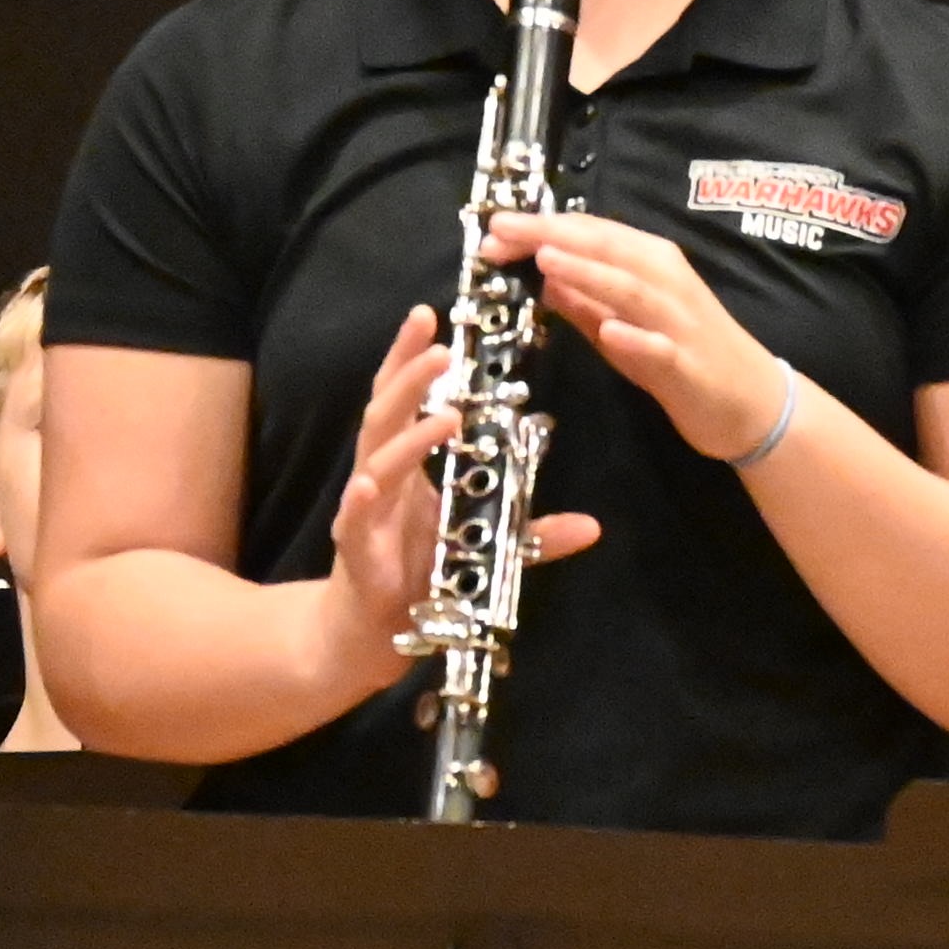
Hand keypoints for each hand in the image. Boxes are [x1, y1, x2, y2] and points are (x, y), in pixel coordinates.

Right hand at [327, 306, 601, 654]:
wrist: (370, 633)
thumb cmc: (420, 576)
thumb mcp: (486, 549)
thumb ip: (533, 534)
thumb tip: (593, 526)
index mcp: (407, 465)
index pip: (407, 399)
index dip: (413, 358)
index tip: (429, 315)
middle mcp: (381, 476)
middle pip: (386, 412)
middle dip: (408, 376)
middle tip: (438, 343)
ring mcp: (365, 510)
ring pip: (378, 458)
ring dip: (407, 431)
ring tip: (442, 410)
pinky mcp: (355, 548)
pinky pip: (358, 518)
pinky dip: (366, 498)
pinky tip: (374, 481)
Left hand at [498, 211, 793, 462]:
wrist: (752, 402)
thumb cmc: (685, 358)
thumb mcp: (626, 325)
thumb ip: (586, 303)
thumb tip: (542, 278)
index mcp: (652, 265)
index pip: (593, 235)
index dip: (543, 228)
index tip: (495, 229)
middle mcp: (667, 284)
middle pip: (608, 251)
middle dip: (554, 236)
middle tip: (502, 230)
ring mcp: (679, 324)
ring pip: (633, 290)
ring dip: (590, 273)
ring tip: (547, 260)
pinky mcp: (689, 366)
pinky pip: (661, 349)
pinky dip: (635, 338)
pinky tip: (609, 332)